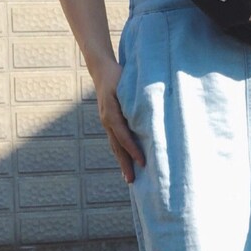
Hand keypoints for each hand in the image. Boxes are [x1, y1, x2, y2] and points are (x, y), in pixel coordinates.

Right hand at [93, 57, 144, 183]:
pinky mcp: (108, 121)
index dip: (133, 150)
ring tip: (128, 177)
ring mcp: (106, 122)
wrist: (101, 70)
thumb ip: (134, 99)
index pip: (123, 136)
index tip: (142, 162)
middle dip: (125, 164)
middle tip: (132, 181)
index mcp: (111, 112)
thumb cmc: (117, 75)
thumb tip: (149, 115)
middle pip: (117, 146)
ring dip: (121, 162)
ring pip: (114, 146)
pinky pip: (114, 140)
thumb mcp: (126, 84)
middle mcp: (107, 120)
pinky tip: (124, 161)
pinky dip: (120, 152)